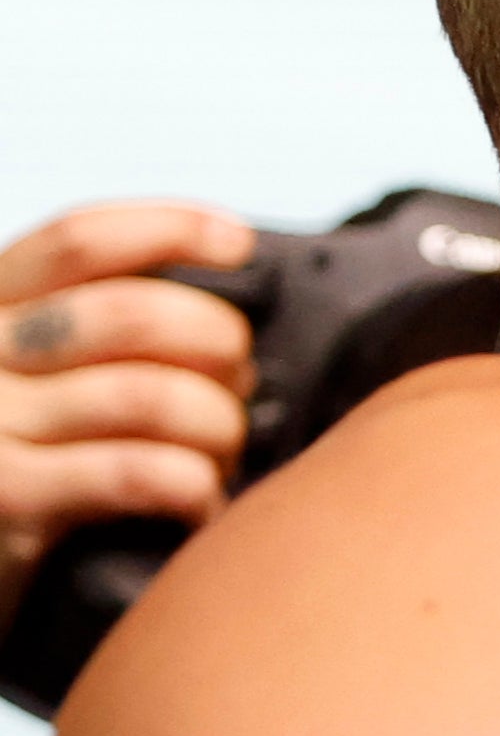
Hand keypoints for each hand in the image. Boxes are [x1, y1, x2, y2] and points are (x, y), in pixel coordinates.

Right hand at [0, 202, 256, 633]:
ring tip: (223, 455)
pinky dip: (193, 488)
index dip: (169, 228)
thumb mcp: (31, 384)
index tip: (238, 243)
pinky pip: (138, 473)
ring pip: (151, 395)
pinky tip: (200, 508)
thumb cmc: (17, 476)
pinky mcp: (4, 497)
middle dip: (218, 343)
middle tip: (240, 385)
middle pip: (133, 314)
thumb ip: (95, 344)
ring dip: (218, 426)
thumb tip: (234, 327)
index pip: (77, 241)